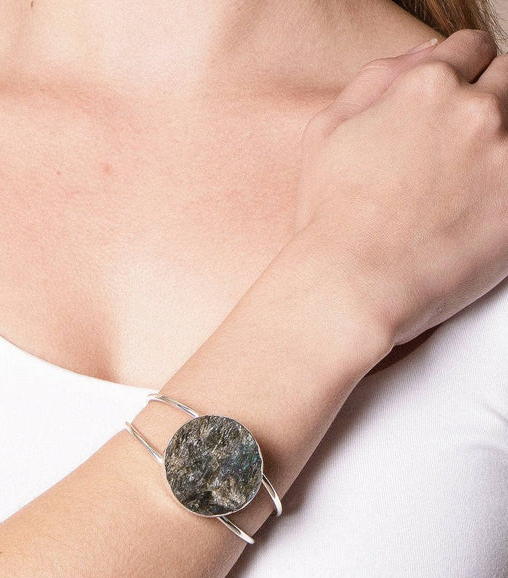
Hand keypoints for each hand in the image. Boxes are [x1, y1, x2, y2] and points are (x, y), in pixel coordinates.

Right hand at [295, 29, 507, 345]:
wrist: (353, 287)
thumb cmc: (332, 219)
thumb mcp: (328, 131)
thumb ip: (377, 79)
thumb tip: (426, 53)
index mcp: (426, 87)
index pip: (471, 50)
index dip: (461, 73)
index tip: (457, 99)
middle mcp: (475, 112)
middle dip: (487, 101)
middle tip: (460, 145)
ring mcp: (506, 158)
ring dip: (498, 143)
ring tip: (466, 181)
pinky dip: (504, 186)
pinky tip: (477, 208)